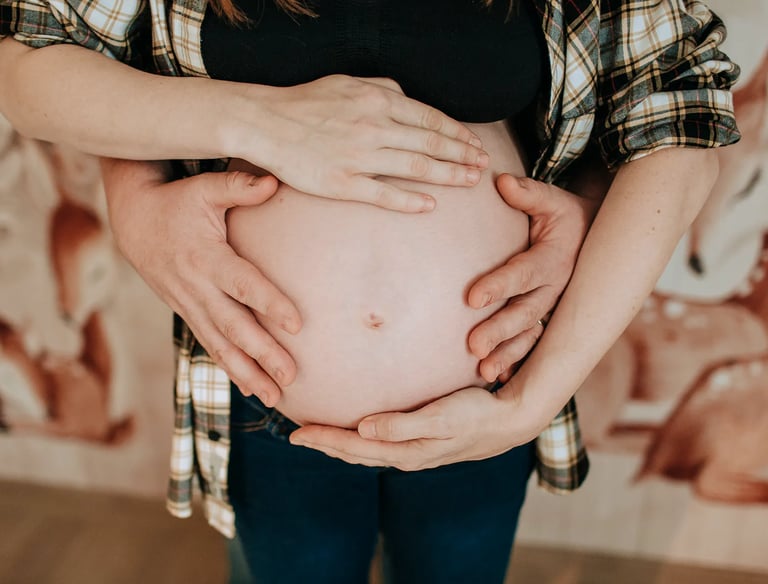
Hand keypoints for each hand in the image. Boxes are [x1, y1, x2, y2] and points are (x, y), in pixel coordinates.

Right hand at [102, 159, 299, 405]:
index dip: (269, 303)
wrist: (133, 222)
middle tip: (291, 376)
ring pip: (220, 345)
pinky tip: (252, 389)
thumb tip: (274, 181)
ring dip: (247, 373)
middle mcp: (196, 287)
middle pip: (233, 326)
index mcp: (205, 257)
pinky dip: (230, 369)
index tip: (296, 324)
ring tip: (274, 397)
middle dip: (262, 353)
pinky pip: (210, 346)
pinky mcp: (188, 313)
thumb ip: (238, 186)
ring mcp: (189, 305)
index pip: (242, 284)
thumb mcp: (204, 189)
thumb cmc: (177, 201)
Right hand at [238, 75, 488, 212]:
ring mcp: (359, 156)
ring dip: (448, 176)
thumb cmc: (305, 102)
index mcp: (377, 100)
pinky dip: (409, 200)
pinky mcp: (343, 183)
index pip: (430, 118)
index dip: (457, 134)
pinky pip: (384, 194)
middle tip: (482, 166)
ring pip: (415, 167)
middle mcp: (374, 126)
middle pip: (431, 143)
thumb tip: (409, 97)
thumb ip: (382, 88)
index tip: (474, 145)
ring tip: (469, 182)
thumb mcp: (347, 81)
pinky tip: (429, 205)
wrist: (265, 122)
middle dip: (462, 155)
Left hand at [289, 387, 544, 470]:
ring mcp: (412, 450)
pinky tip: (358, 430)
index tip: (296, 432)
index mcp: (404, 450)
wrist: (507, 422)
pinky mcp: (420, 441)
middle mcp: (404, 454)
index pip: (353, 447)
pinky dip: (359, 439)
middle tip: (296, 433)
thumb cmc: (474, 415)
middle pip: (354, 452)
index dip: (324, 439)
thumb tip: (363, 428)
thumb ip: (402, 424)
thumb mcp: (439, 418)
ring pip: (365, 451)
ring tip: (318, 435)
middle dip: (324, 444)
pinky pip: (379, 444)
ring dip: (339, 444)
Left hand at [467, 174, 598, 381]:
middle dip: (500, 331)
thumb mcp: (552, 200)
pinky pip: (535, 346)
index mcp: (554, 259)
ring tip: (484, 370)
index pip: (523, 273)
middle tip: (473, 346)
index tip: (472, 297)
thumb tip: (501, 181)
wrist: (596, 240)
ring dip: (508, 354)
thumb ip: (528, 193)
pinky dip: (518, 362)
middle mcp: (555, 289)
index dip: (499, 285)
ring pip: (530, 335)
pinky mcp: (549, 320)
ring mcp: (553, 308)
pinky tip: (498, 378)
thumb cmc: (565, 216)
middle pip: (525, 313)